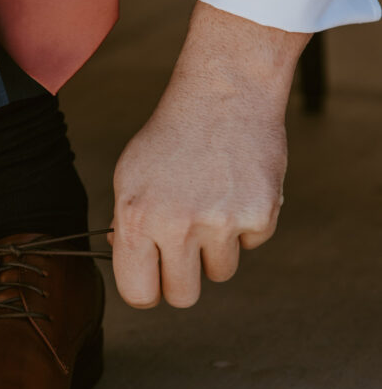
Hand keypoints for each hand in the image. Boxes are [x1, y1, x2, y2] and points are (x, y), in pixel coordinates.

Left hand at [111, 2, 308, 307]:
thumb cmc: (172, 135)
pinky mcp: (260, 215)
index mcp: (136, 217)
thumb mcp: (130, 175)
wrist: (224, 93)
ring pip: (220, 272)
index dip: (147, 291)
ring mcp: (221, 222)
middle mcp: (177, 225)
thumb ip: (128, 224)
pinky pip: (251, 245)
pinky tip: (236, 187)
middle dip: (184, 277)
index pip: (139, 293)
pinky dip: (245, 224)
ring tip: (211, 201)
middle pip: (183, 296)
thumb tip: (133, 264)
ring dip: (216, 248)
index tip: (154, 280)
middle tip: (186, 245)